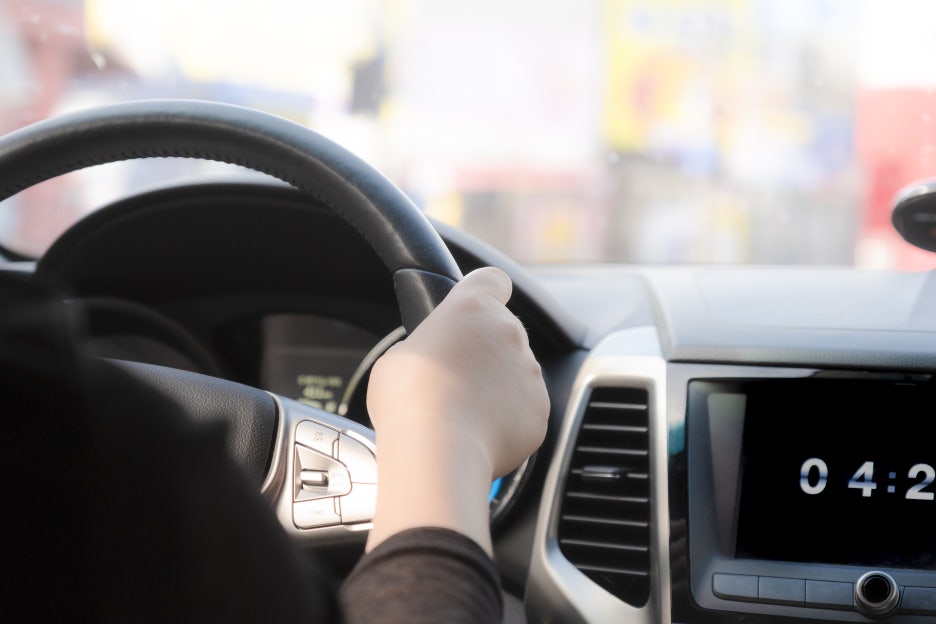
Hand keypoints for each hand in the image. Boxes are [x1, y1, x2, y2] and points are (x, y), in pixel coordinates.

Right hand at [365, 267, 548, 552]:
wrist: (438, 448)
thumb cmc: (408, 398)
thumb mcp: (400, 355)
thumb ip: (430, 346)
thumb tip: (435, 360)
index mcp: (473, 307)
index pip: (493, 280)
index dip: (485, 293)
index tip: (474, 310)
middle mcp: (509, 332)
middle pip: (503, 333)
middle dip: (485, 352)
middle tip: (453, 379)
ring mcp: (530, 373)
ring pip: (516, 374)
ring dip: (497, 387)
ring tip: (463, 413)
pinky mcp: (540, 411)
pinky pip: (524, 411)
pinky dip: (508, 421)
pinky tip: (479, 434)